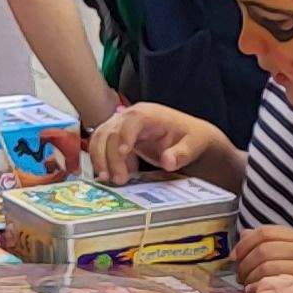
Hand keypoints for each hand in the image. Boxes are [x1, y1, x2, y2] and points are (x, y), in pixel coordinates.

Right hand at [87, 102, 217, 182]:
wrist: (187, 138)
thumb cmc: (190, 138)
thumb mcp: (192, 146)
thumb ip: (181, 154)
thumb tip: (167, 162)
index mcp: (149, 113)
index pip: (132, 119)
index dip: (125, 135)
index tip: (124, 153)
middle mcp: (131, 116)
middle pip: (112, 131)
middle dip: (111, 156)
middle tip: (119, 179)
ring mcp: (121, 125)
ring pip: (100, 138)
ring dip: (100, 159)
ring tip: (107, 179)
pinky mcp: (116, 136)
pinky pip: (101, 146)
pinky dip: (101, 160)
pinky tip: (111, 175)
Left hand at [230, 223, 292, 286]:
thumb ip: (272, 242)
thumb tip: (245, 234)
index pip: (265, 232)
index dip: (245, 243)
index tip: (235, 256)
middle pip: (263, 248)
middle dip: (245, 262)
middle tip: (238, 275)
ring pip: (266, 264)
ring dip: (250, 276)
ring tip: (245, 285)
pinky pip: (273, 279)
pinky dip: (259, 285)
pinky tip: (255, 292)